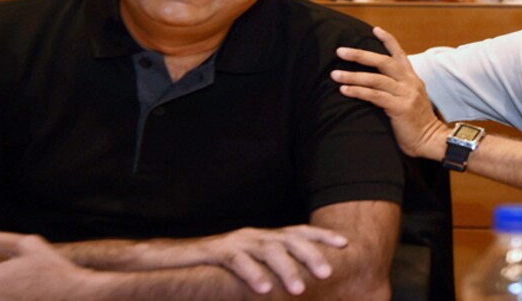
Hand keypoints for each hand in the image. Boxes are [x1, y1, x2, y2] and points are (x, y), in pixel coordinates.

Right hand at [195, 225, 347, 295]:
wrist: (177, 259)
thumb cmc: (219, 267)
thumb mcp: (251, 264)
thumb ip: (272, 268)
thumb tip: (302, 283)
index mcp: (265, 237)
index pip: (298, 232)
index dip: (321, 236)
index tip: (344, 245)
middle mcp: (254, 235)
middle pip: (288, 239)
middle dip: (310, 255)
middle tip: (327, 273)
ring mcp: (236, 241)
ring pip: (266, 250)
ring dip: (285, 269)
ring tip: (300, 289)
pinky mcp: (216, 252)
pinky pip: (237, 262)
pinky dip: (252, 274)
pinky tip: (264, 290)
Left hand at [332, 26, 448, 158]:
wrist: (432, 141)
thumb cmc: (416, 124)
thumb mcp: (409, 100)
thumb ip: (396, 89)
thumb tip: (374, 84)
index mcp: (413, 79)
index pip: (400, 54)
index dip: (388, 41)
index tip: (375, 29)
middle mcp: (410, 83)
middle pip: (383, 62)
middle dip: (360, 55)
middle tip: (340, 51)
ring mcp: (406, 94)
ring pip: (376, 79)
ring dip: (353, 75)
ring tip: (335, 74)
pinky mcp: (400, 107)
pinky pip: (375, 96)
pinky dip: (358, 91)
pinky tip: (344, 90)